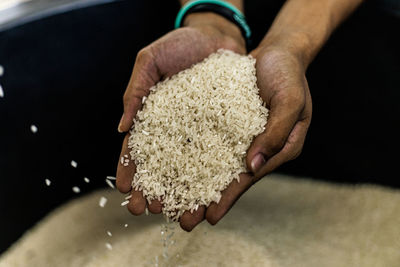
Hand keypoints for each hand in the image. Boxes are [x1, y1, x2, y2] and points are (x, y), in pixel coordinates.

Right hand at [116, 13, 245, 228]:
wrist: (218, 36)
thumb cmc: (181, 44)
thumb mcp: (150, 60)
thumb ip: (135, 92)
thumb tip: (121, 128)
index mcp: (153, 117)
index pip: (138, 149)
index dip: (131, 170)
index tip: (126, 191)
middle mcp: (176, 130)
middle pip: (162, 166)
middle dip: (154, 190)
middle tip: (149, 210)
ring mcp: (200, 132)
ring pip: (189, 169)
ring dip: (183, 193)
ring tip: (179, 215)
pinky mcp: (223, 131)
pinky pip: (218, 157)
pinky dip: (213, 178)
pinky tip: (210, 197)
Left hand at [180, 44, 311, 230]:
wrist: (277, 53)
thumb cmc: (289, 76)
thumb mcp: (290, 102)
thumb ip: (275, 134)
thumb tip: (252, 167)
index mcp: (277, 149)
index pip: (249, 179)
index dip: (229, 198)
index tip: (210, 218)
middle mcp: (255, 147)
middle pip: (228, 178)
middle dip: (206, 200)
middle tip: (183, 222)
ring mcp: (239, 135)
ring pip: (214, 163)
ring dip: (193, 181)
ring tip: (171, 200)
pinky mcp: (225, 122)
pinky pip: (207, 139)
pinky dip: (191, 153)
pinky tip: (171, 163)